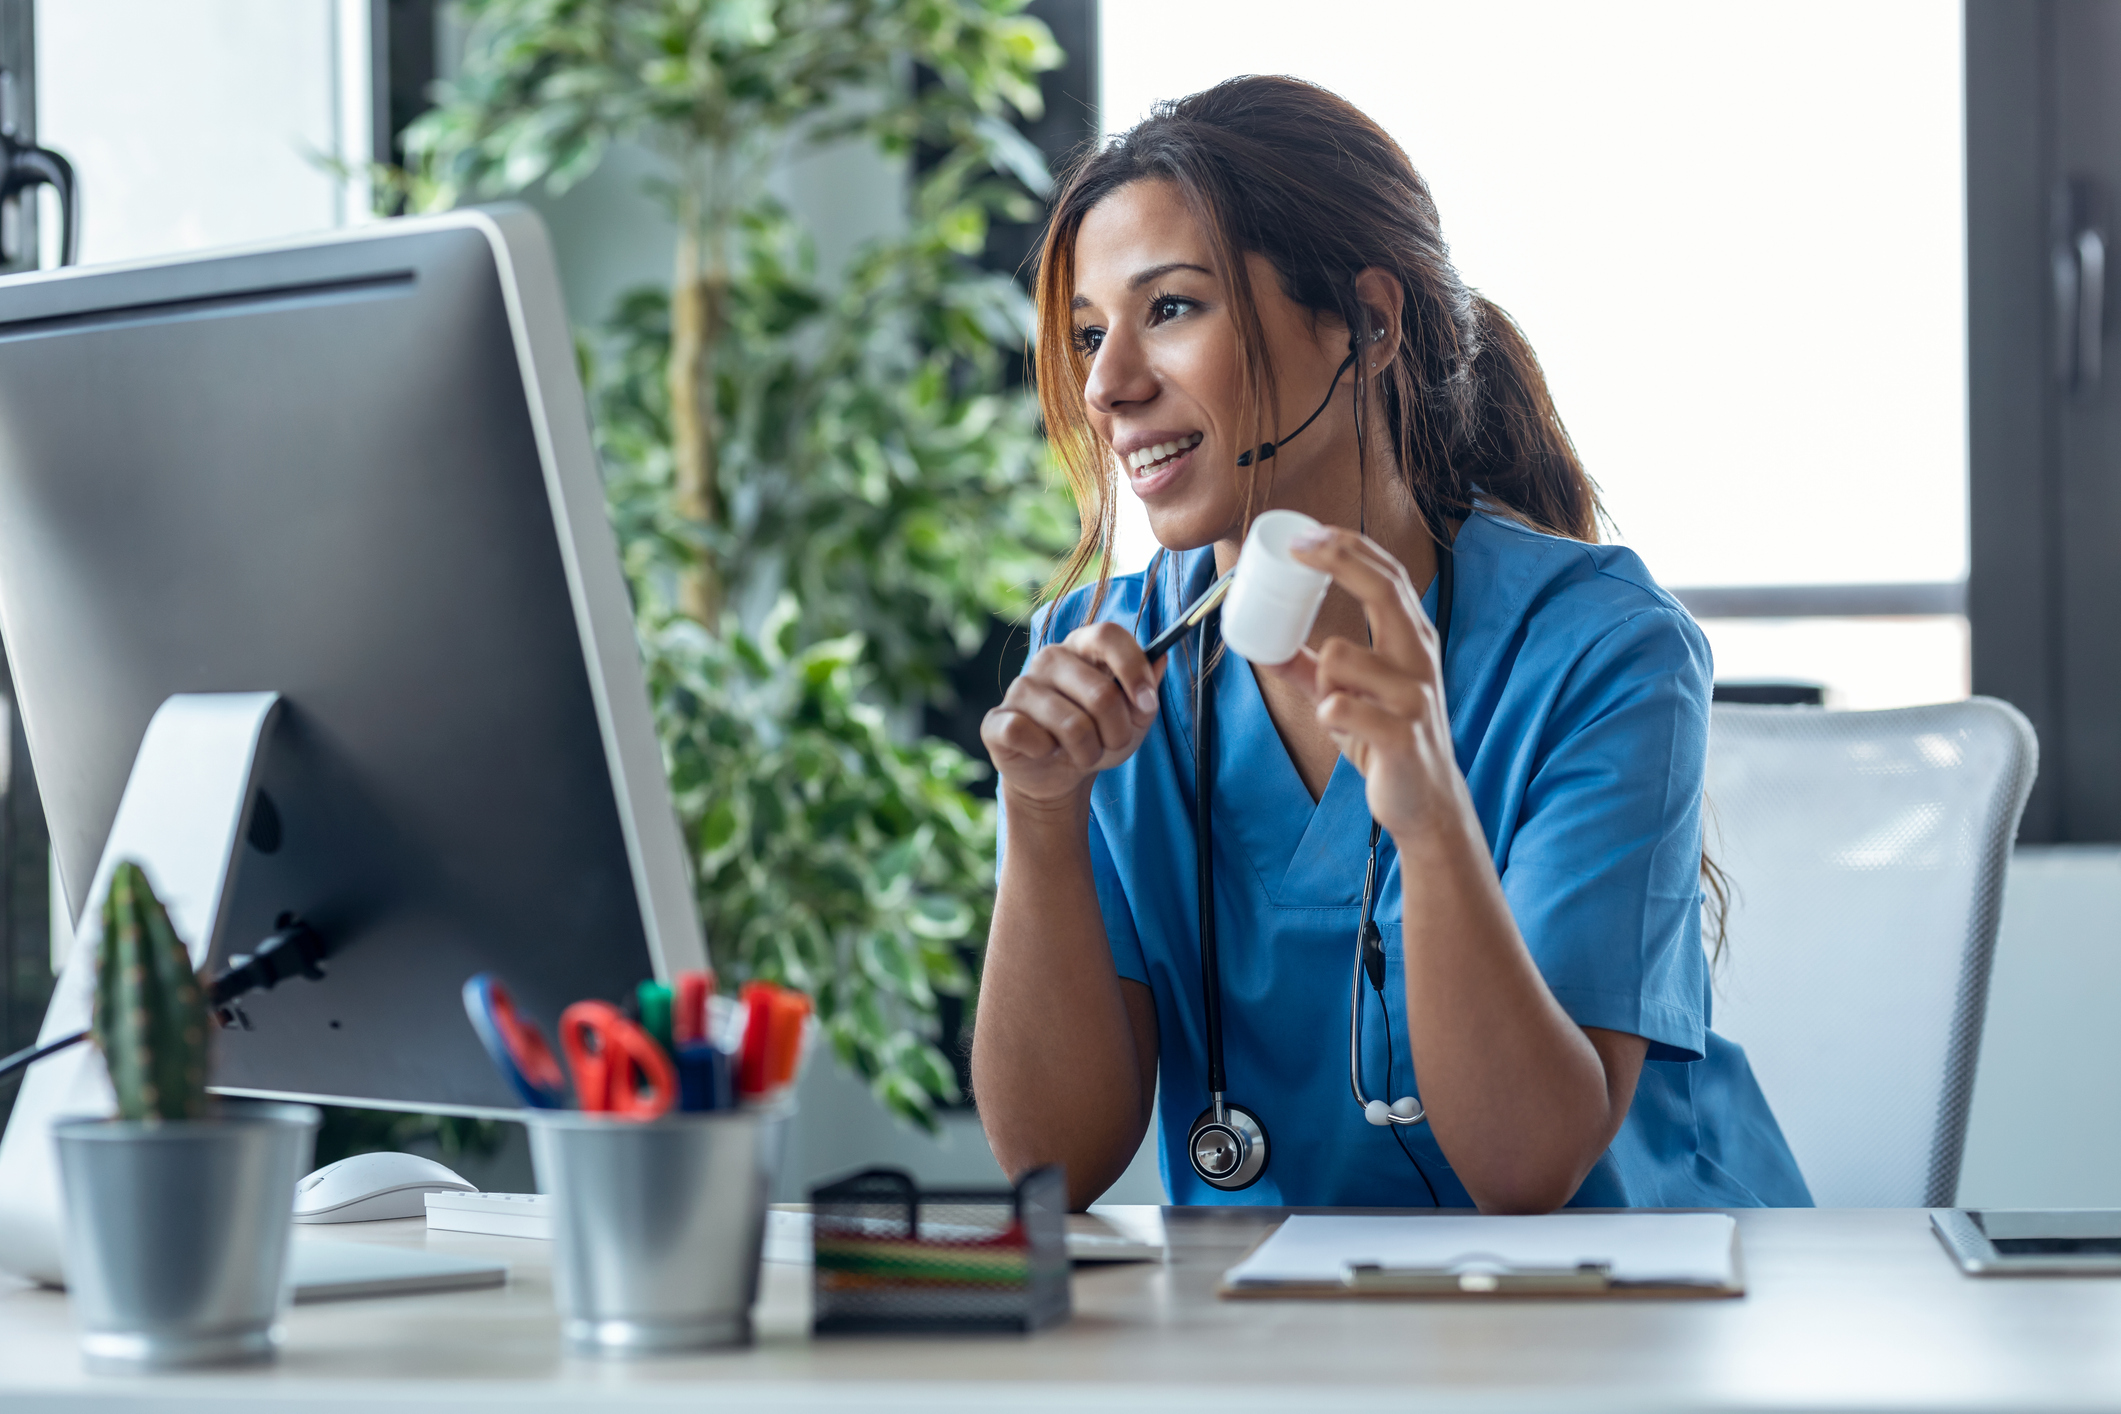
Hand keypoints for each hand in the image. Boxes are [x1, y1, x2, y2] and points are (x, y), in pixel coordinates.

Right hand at [983, 621, 1166, 811]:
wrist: (1058, 774)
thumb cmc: (1096, 737)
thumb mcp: (1133, 719)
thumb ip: (1147, 690)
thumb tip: (1162, 658)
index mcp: (1082, 648)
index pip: (1107, 635)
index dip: (1133, 668)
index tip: (1147, 703)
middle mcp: (1049, 659)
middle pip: (1100, 693)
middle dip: (1117, 731)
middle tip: (1112, 743)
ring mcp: (1020, 687)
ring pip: (1072, 725)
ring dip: (1088, 751)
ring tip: (1082, 753)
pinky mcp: (997, 720)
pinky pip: (1029, 735)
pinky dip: (1048, 753)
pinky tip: (1044, 751)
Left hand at [1257, 526, 1468, 842]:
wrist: (1425, 801)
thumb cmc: (1388, 739)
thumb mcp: (1348, 696)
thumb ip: (1311, 670)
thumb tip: (1265, 646)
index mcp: (1412, 641)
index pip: (1388, 576)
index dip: (1349, 548)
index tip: (1307, 535)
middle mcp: (1420, 659)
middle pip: (1384, 590)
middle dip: (1340, 561)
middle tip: (1298, 550)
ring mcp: (1415, 695)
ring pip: (1339, 655)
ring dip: (1322, 679)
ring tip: (1336, 706)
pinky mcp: (1403, 734)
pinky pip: (1339, 708)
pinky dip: (1327, 716)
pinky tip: (1341, 730)